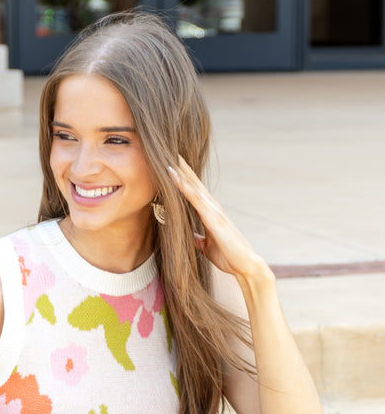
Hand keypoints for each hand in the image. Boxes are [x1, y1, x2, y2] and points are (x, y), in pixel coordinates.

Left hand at [169, 155, 266, 280]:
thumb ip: (197, 239)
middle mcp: (212, 207)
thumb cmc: (228, 256)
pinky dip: (184, 187)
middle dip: (181, 166)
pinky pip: (195, 199)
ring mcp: (213, 210)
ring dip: (181, 171)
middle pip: (193, 182)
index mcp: (209, 212)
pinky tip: (174, 177)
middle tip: (168, 148)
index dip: (183, 176)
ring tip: (169, 155)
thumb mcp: (206, 247)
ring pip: (193, 186)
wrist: (245, 265)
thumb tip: (188, 237)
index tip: (170, 163)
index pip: (193, 190)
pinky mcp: (213, 218)